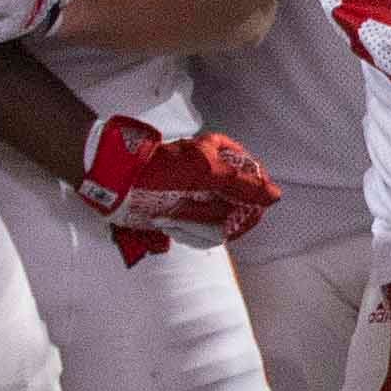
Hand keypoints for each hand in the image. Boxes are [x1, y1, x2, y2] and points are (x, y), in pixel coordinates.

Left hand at [78, 119, 276, 254]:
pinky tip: (171, 225)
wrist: (116, 183)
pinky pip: (201, 233)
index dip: (250, 203)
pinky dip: (189, 233)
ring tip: (175, 217)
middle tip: (196, 215)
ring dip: (198, 227)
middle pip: (239, 208)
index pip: (255, 184)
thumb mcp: (204, 170)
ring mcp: (202, 197)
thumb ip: (242, 181)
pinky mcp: (188, 215)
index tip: (241, 213)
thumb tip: (274, 195)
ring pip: (220, 224)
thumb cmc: (159, 170)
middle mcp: (216, 177)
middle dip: (219, 219)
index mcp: (223, 156)